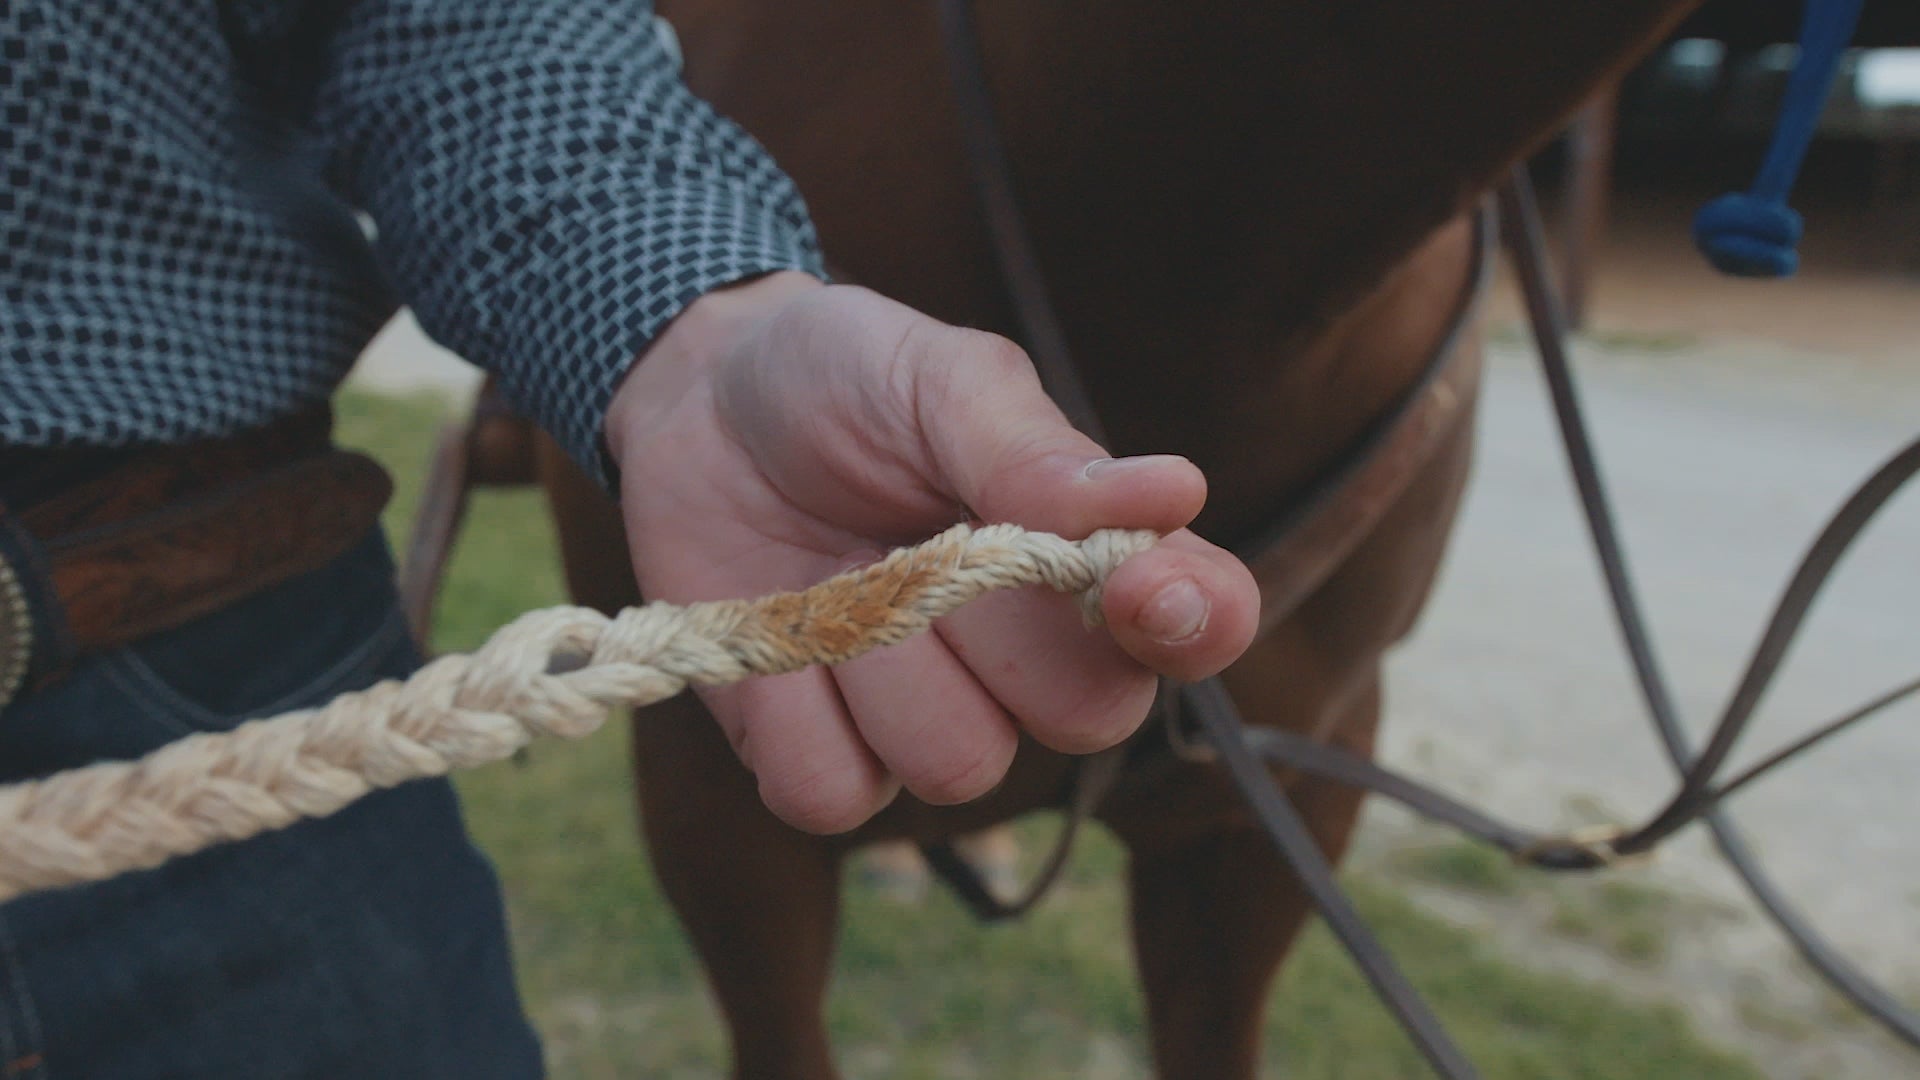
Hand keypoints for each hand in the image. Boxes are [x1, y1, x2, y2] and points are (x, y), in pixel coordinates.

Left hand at [605, 272, 1258, 832]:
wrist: (698, 396)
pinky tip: (774, 633)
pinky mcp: (817, 749)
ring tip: (834, 575)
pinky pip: (835, 795)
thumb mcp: (941, 381)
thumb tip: (1174, 492)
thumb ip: (1036, 453)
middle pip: (1086, 716)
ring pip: (957, 765)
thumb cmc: (843, 375)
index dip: (1194, 624)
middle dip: (1000, 637)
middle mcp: (1026, 652)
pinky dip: (791, 717)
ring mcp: (923, 710)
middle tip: (922, 542)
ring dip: (881, 666)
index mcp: (1085, 553)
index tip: (1138, 589)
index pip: (1201, 621)